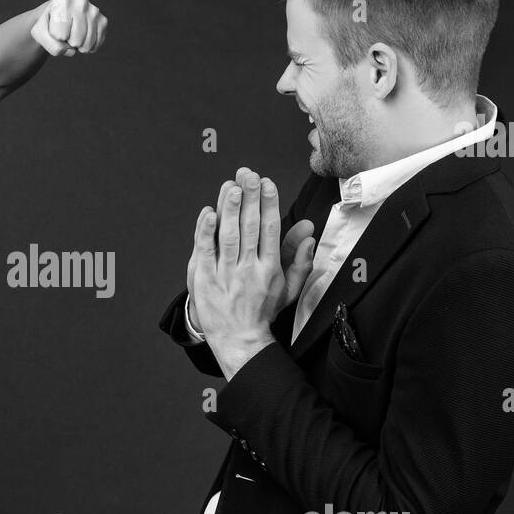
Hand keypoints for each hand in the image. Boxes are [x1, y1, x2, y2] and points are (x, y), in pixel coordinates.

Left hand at [31, 0, 108, 56]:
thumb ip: (50, 45)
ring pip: (87, 45)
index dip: (55, 37)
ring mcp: (94, 11)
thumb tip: (72, 51)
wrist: (60, 16)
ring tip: (73, 34)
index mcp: (62, 0)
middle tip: (65, 32)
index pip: (60, 35)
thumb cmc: (48, 25)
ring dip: (78, 46)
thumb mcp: (40, 34)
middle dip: (68, 43)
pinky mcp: (103, 20)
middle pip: (75, 40)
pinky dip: (87, 47)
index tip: (53, 26)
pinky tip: (82, 38)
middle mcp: (81, 1)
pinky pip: (96, 45)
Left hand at [188, 166, 316, 375]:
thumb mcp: (288, 288)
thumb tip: (309, 234)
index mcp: (269, 269)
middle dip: (250, 198)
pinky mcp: (204, 278)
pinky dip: (206, 231)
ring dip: (229, 209)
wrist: (238, 338)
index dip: (268, 204)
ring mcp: (225, 274)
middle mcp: (248, 269)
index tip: (268, 183)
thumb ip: (300, 260)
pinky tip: (208, 212)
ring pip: (228, 236)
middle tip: (249, 175)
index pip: (269, 229)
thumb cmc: (262, 310)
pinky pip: (205, 250)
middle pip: (249, 227)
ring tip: (231, 186)